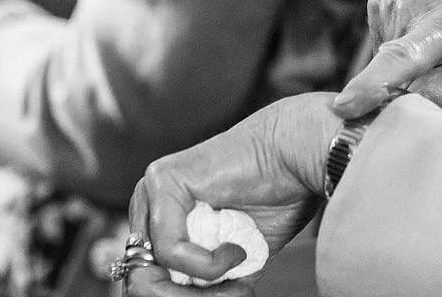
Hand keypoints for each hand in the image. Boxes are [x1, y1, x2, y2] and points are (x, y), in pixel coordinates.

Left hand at [121, 93, 335, 294]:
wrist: (299, 157)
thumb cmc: (276, 200)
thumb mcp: (230, 256)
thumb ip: (201, 278)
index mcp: (159, 217)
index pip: (147, 276)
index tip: (232, 294)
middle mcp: (148, 202)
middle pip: (142, 277)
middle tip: (234, 293)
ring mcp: (151, 190)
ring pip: (151, 270)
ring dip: (202, 285)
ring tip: (239, 267)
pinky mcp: (162, 183)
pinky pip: (169, 250)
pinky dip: (207, 264)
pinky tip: (237, 249)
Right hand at [332, 0, 441, 120]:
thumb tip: (406, 110)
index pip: (403, 57)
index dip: (372, 86)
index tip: (344, 108)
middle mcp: (414, 3)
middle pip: (394, 76)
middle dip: (416, 91)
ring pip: (388, 64)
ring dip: (413, 69)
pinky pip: (386, 46)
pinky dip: (406, 50)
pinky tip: (437, 31)